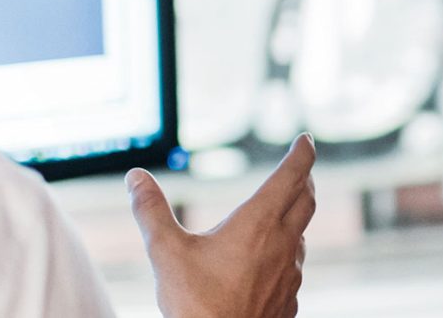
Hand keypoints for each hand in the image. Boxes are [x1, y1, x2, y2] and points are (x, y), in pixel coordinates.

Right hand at [128, 134, 317, 317]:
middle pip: (306, 202)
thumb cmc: (197, 306)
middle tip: (301, 170)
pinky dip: (287, 254)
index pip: (292, 176)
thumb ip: (151, 211)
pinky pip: (294, 269)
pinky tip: (273, 262)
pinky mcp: (287, 300)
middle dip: (304, 180)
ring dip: (296, 219)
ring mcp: (289, 275)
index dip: (302, 154)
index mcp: (258, 225)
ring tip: (284, 214)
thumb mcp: (166, 252)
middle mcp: (282, 246)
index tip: (306, 140)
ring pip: (301, 236)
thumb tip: (137, 178)